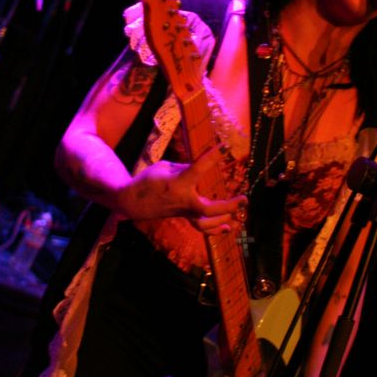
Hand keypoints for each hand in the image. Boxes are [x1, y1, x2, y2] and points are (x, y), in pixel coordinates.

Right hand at [118, 146, 246, 232]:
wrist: (132, 202)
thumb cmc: (147, 180)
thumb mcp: (164, 167)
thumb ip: (185, 167)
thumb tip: (203, 167)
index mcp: (177, 183)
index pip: (198, 169)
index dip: (212, 157)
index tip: (224, 147)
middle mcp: (183, 201)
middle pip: (209, 208)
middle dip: (229, 206)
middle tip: (244, 199)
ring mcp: (184, 212)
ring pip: (206, 223)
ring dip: (224, 219)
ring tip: (238, 211)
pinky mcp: (184, 217)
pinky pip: (202, 228)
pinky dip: (215, 230)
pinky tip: (228, 227)